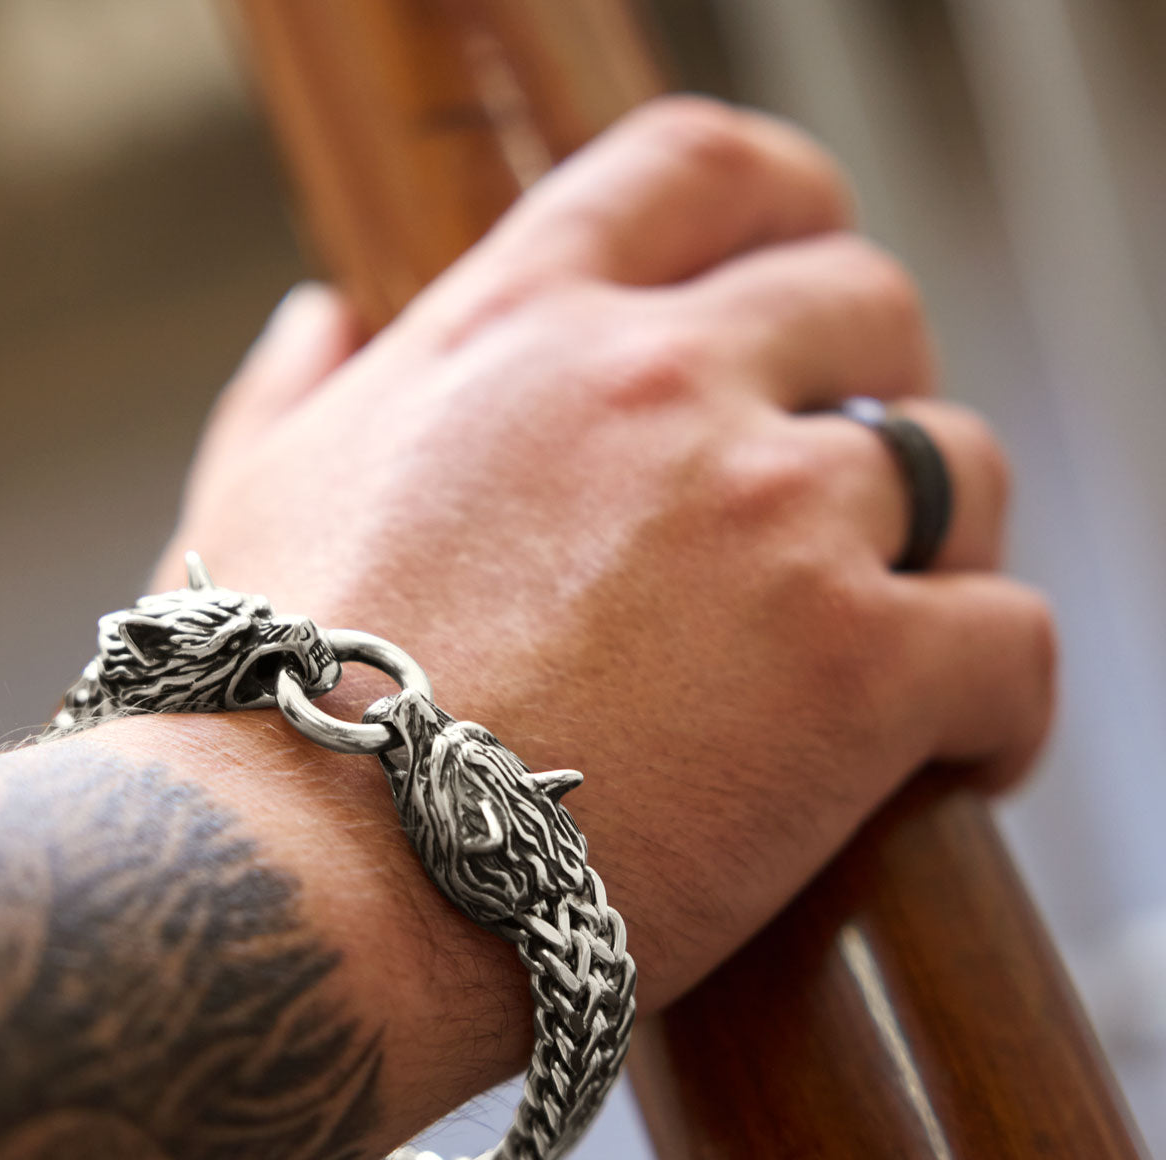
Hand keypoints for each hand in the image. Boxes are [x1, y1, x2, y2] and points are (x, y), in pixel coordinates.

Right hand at [157, 97, 1055, 1015]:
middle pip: (863, 307)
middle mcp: (656, 386)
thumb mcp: (245, 504)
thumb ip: (295, 388)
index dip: (782, 208)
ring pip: (958, 470)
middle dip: (874, 387)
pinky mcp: (852, 670)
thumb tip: (323, 313)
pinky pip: (1010, 640)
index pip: (698, 171)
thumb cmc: (255, 717)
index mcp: (516, 332)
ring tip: (897, 635)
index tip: (802, 278)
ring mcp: (766, 519)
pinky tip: (960, 751)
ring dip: (943, 546)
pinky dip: (1002, 698)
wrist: (301, 890)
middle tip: (843, 498)